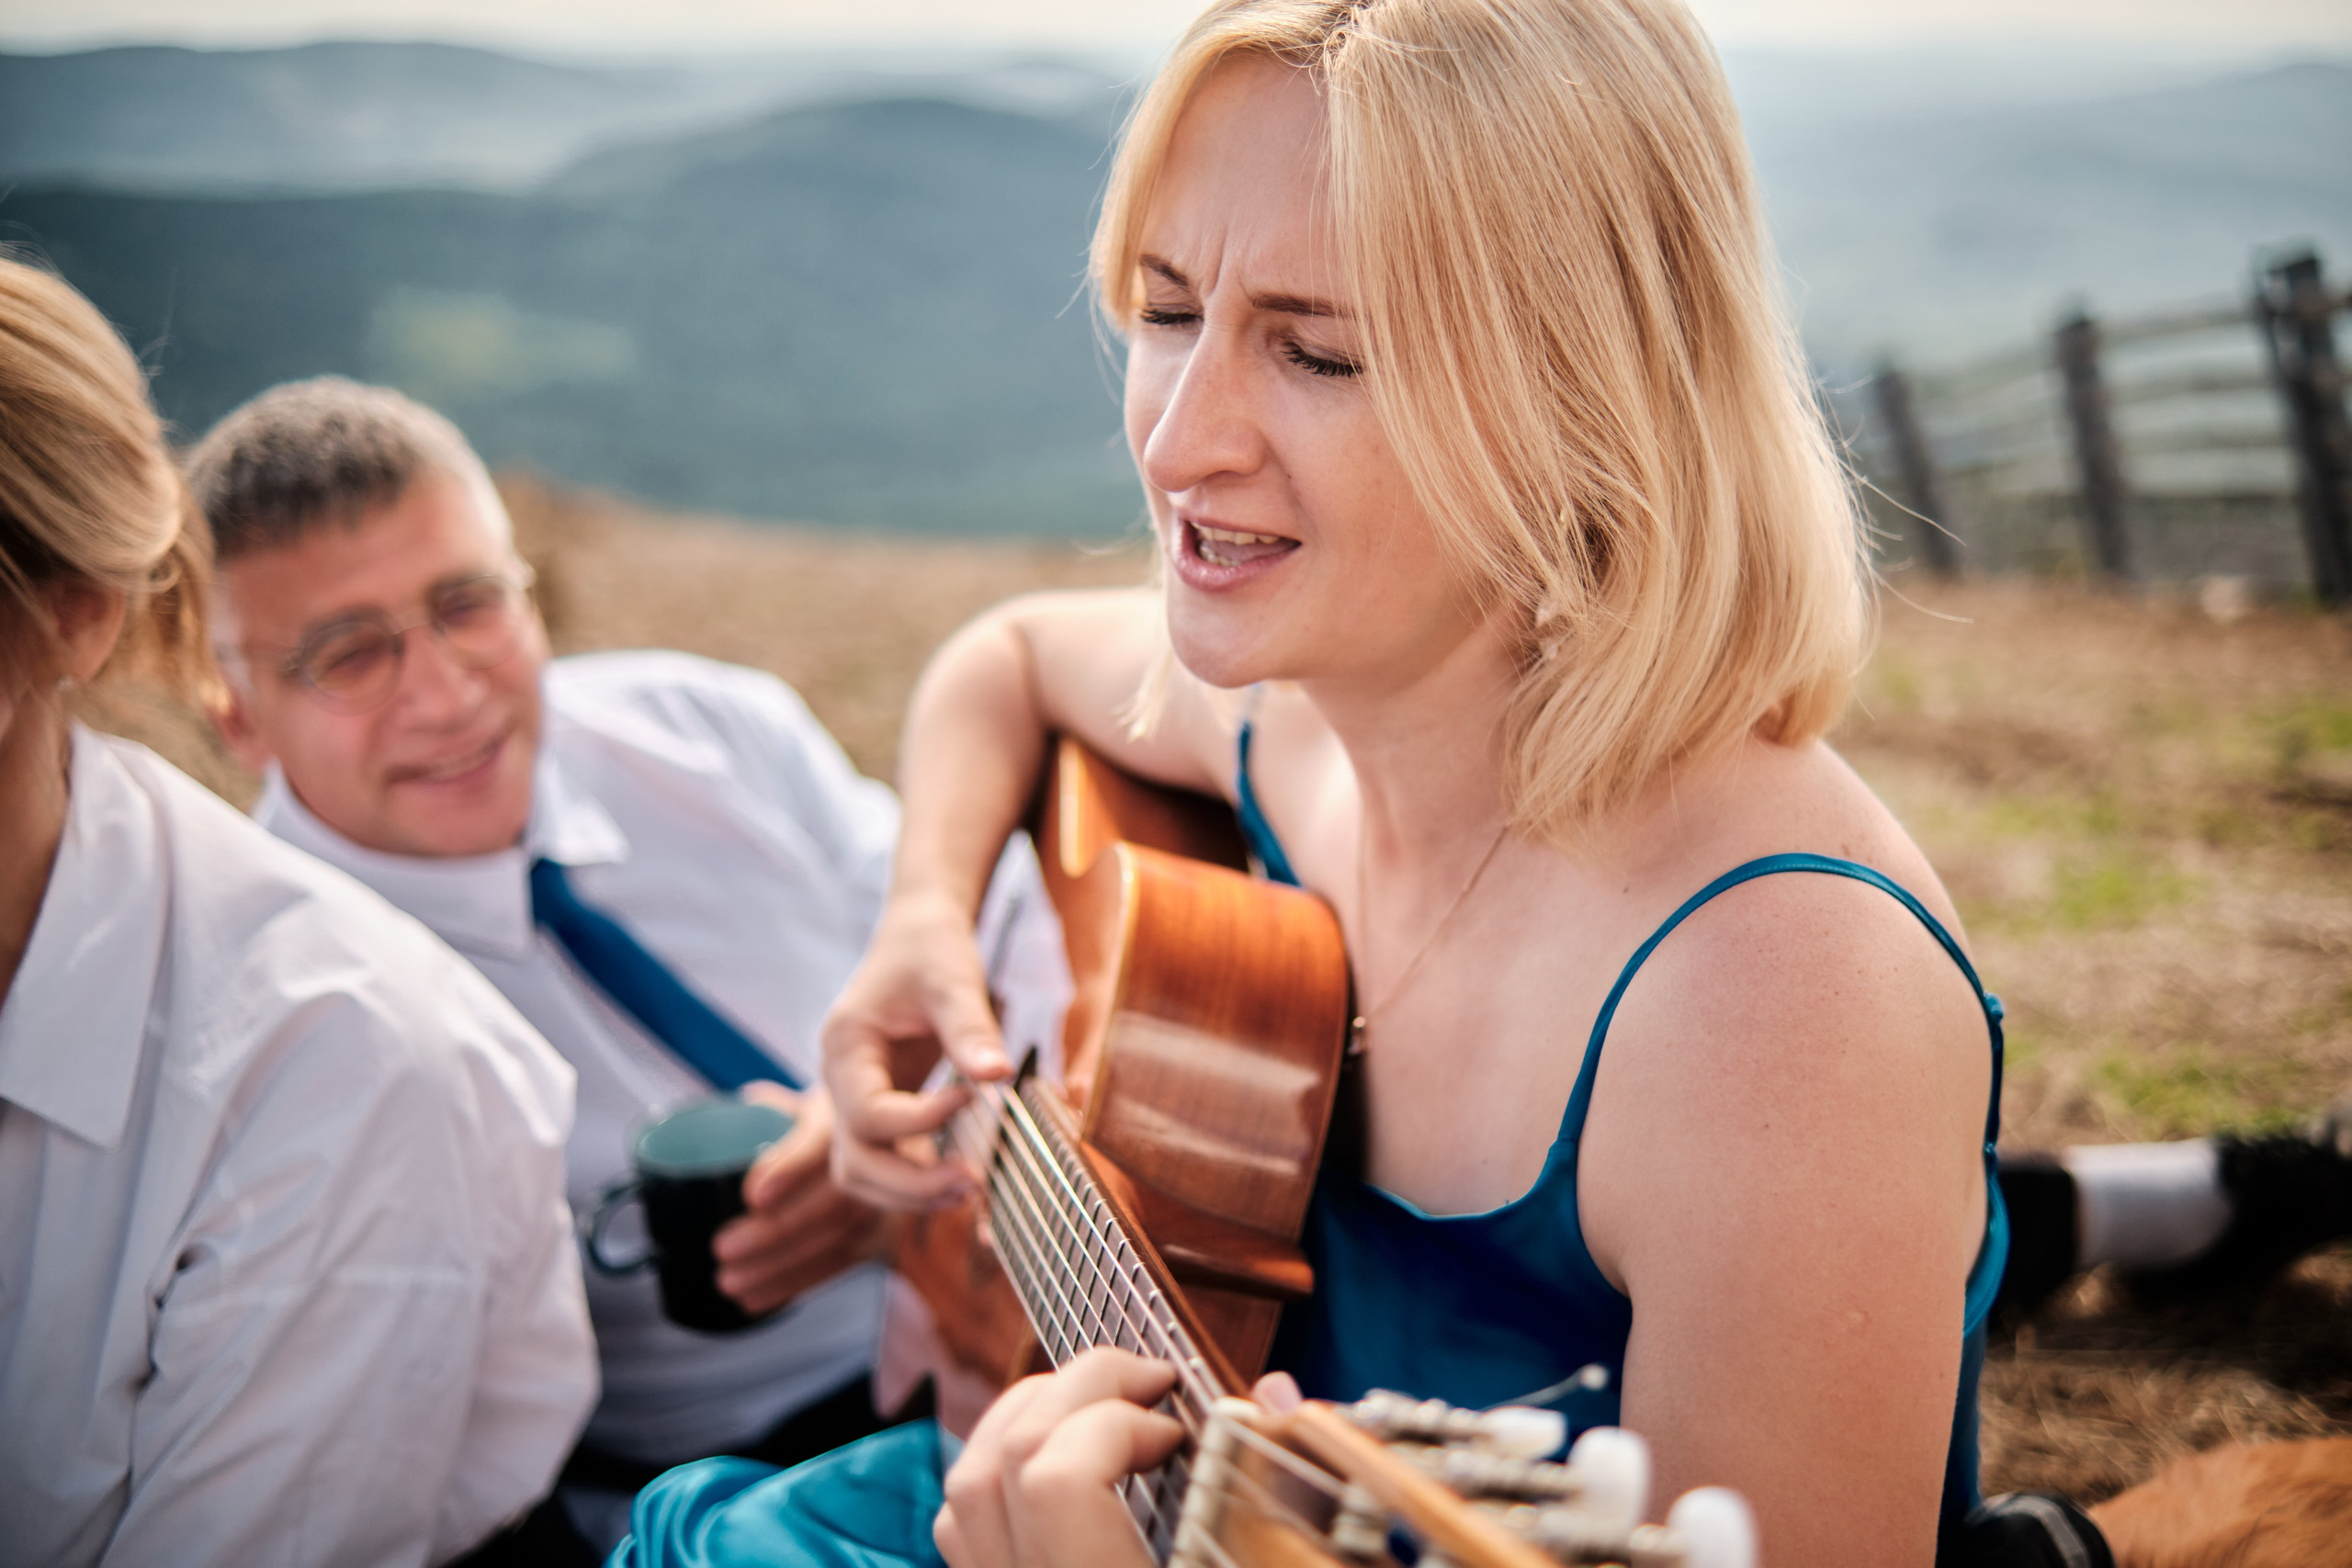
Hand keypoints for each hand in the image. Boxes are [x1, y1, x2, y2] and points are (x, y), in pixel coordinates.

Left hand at [712, 1084, 887, 1315]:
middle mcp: (872, 1161)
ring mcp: (881, 1204)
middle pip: (831, 1203)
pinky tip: (753, 1299)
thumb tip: (727, 1115)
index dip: (791, 1168)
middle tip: (722, 1248)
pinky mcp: (876, 1238)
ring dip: (778, 1267)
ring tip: (728, 1280)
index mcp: (841, 1119)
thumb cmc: (815, 1126)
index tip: (751, 1196)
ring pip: (835, 1240)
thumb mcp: (794, 1107)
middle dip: (775, 1232)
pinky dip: (794, 1285)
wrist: (877, 1148)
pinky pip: (837, 1266)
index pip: (822, 1143)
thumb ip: (764, 1110)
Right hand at [821, 890, 1011, 1210]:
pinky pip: (884, 1162)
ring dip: (910, 1193)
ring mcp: (855, 1099)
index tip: (970, 1097)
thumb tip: (998, 1075)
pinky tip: (960, 1177)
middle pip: (855, 1161)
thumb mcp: (953, 980)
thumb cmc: (931, 950)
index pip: (868, 1113)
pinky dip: (915, 1180)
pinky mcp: (879, 1109)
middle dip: (910, 1183)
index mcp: (845, 1046)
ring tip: (969, 1189)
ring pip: (862, 1173)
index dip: (919, 1120)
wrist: (920, 935)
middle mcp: (840, 1081)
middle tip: (972, 1181)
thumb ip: (971, 1029)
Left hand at [934, 1353, 1309, 1567]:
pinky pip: (964, 1530)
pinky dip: (1004, 1469)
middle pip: (998, 1466)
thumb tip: (1275, 1392)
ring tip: (1103, 1405)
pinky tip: (1065, 1464)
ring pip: (966, 1491)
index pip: (1057, 1482)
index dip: (1115, 1422)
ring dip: (1031, 1416)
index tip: (1179, 1427)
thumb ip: (1288, 1498)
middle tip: (1149, 1382)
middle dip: (1075, 1389)